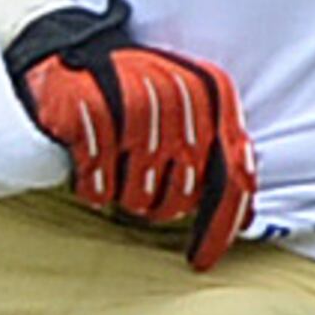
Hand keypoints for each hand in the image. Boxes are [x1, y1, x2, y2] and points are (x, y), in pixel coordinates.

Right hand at [3, 0, 255, 268]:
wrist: (70, 54)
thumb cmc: (134, 95)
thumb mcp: (187, 114)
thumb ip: (217, 156)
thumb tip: (244, 219)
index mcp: (212, 93)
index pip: (231, 175)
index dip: (219, 226)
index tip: (201, 260)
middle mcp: (179, 93)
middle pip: (181, 196)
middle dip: (158, 205)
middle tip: (137, 185)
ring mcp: (133, 99)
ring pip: (138, 195)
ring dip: (123, 194)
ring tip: (112, 165)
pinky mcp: (88, 109)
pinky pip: (98, 184)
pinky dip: (92, 188)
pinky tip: (89, 168)